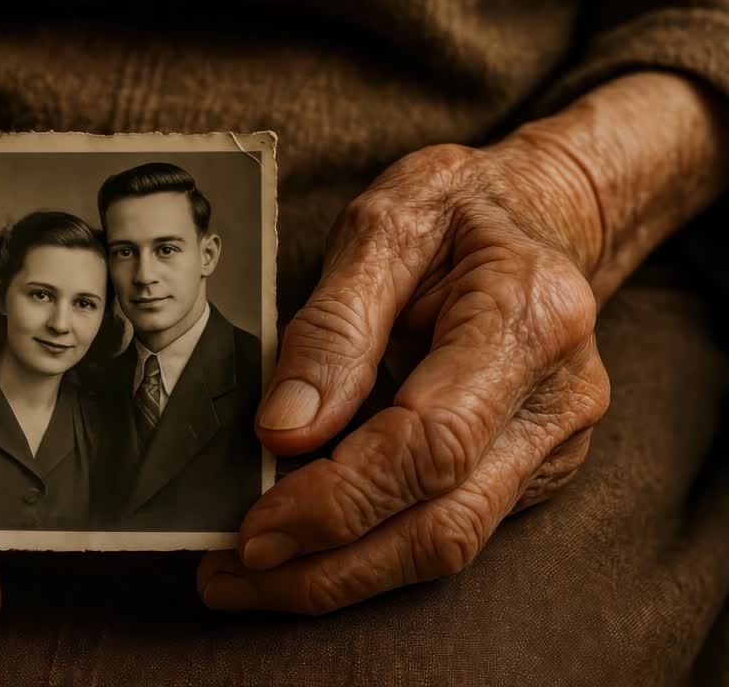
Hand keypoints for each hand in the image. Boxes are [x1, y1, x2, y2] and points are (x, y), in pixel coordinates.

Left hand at [198, 140, 611, 612]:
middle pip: (443, 523)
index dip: (338, 498)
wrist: (540, 216)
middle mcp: (558, 397)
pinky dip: (366, 549)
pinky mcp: (530, 470)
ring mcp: (551, 443)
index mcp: (529, 318)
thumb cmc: (456, 210)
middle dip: (327, 566)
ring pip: (447, 545)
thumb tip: (284, 431)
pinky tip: (299, 545)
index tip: (254, 527)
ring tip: (246, 577)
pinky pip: (446, 528)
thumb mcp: (384, 223)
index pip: (430, 441)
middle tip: (229, 575)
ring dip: (339, 576)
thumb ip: (334, 324)